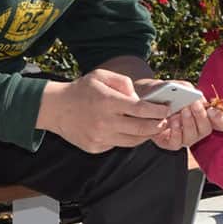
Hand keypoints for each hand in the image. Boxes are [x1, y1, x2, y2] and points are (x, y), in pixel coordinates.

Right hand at [35, 70, 169, 153]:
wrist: (55, 108)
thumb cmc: (81, 90)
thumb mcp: (100, 76)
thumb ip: (123, 82)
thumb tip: (139, 98)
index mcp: (107, 102)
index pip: (141, 110)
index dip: (158, 111)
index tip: (166, 109)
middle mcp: (104, 122)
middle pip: (141, 129)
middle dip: (158, 125)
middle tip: (165, 121)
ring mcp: (99, 137)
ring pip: (133, 141)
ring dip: (146, 135)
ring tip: (152, 128)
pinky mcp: (95, 147)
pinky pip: (118, 144)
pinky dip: (127, 138)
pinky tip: (130, 131)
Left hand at [138, 78, 222, 150]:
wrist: (142, 99)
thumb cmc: (163, 92)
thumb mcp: (175, 86)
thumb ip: (187, 88)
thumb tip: (196, 96)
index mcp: (204, 115)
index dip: (221, 119)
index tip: (213, 110)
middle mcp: (197, 129)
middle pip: (207, 129)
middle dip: (201, 116)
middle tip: (193, 104)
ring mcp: (185, 138)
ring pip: (193, 136)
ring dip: (188, 123)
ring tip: (181, 111)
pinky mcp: (171, 143)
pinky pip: (177, 143)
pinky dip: (175, 132)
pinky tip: (172, 121)